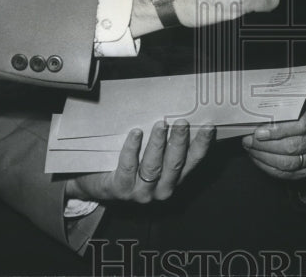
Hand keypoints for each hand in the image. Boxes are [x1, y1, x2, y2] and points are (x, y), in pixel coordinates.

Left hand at [66, 120, 213, 202]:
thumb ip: (167, 143)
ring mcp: (140, 192)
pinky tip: (136, 133)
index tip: (209, 126)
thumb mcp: (152, 156)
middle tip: (182, 122)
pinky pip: (128, 167)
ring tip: (160, 124)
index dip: (201, 145)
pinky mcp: (120, 189)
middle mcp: (160, 189)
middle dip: (179, 142)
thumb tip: (180, 113)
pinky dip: (133, 149)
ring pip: (153, 167)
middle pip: (174, 165)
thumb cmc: (128, 165)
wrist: (96, 184)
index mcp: (174, 179)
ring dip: (158, 144)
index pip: (192, 161)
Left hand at [241, 99, 305, 179]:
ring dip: (265, 157)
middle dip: (266, 145)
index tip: (259, 131)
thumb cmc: (304, 108)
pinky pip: (288, 174)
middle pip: (294, 146)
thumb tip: (257, 113)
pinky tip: (258, 159)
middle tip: (249, 140)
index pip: (302, 125)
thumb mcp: (300, 99)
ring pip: (290, 162)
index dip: (279, 130)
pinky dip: (270, 168)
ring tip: (251, 149)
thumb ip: (284, 105)